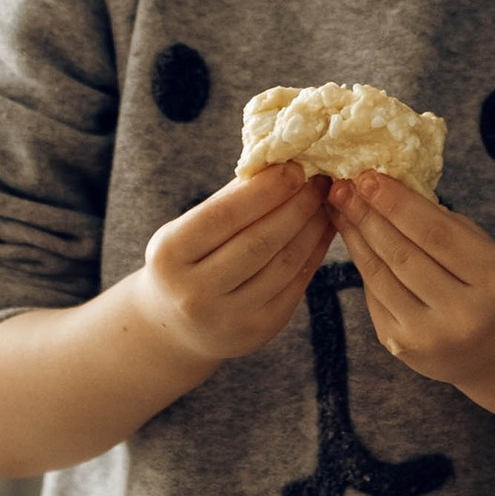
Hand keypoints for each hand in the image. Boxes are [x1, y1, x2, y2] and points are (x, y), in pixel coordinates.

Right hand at [133, 167, 332, 373]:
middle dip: (296, 206)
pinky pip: (294, 284)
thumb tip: (276, 165)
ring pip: (283, 263)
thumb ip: (226, 203)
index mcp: (169, 256)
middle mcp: (194, 293)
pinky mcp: (258, 330)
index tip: (294, 167)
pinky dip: (313, 253)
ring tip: (325, 202)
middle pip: (259, 241)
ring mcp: (228, 318)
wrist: (176, 326)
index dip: (263, 191)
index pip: (222, 217)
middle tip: (319, 180)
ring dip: (311, 228)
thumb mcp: (186, 231)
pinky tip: (322, 230)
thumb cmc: (185, 263)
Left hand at [331, 171, 494, 385]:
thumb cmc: (491, 287)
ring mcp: (429, 336)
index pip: (436, 234)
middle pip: (403, 254)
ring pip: (381, 276)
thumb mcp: (485, 251)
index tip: (369, 177)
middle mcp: (463, 314)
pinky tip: (354, 238)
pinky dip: (363, 263)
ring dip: (356, 236)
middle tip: (343, 186)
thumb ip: (442, 223)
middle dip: (368, 215)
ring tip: (339, 207)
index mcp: (494, 279)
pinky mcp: (402, 348)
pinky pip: (375, 296)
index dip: (397, 204)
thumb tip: (386, 187)